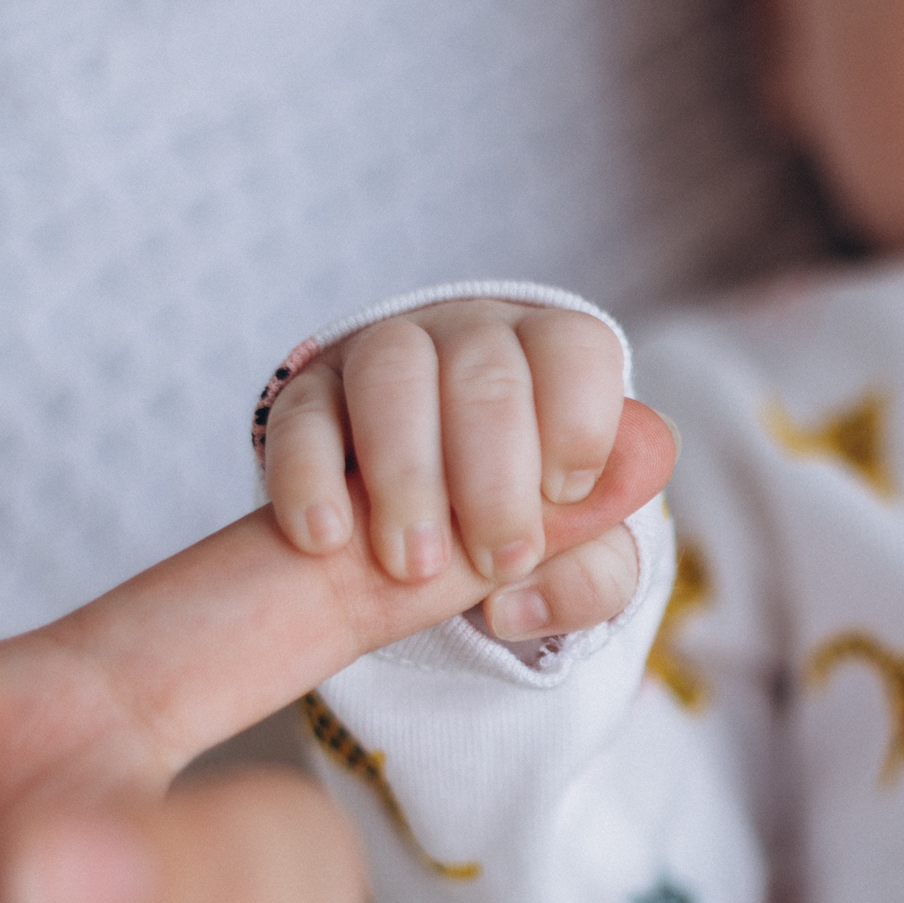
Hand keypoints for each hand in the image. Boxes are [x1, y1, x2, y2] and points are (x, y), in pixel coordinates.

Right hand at [261, 301, 641, 642]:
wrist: (424, 552)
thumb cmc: (522, 538)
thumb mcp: (576, 565)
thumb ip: (602, 560)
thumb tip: (594, 510)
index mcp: (551, 356)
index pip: (576, 347)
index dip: (579, 424)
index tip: (564, 498)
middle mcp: (469, 336)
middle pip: (484, 369)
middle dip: (495, 479)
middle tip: (497, 562)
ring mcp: (382, 354)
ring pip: (391, 371)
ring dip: (407, 476)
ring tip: (414, 567)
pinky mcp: (309, 394)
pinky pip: (301, 413)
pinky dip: (310, 476)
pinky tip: (327, 540)